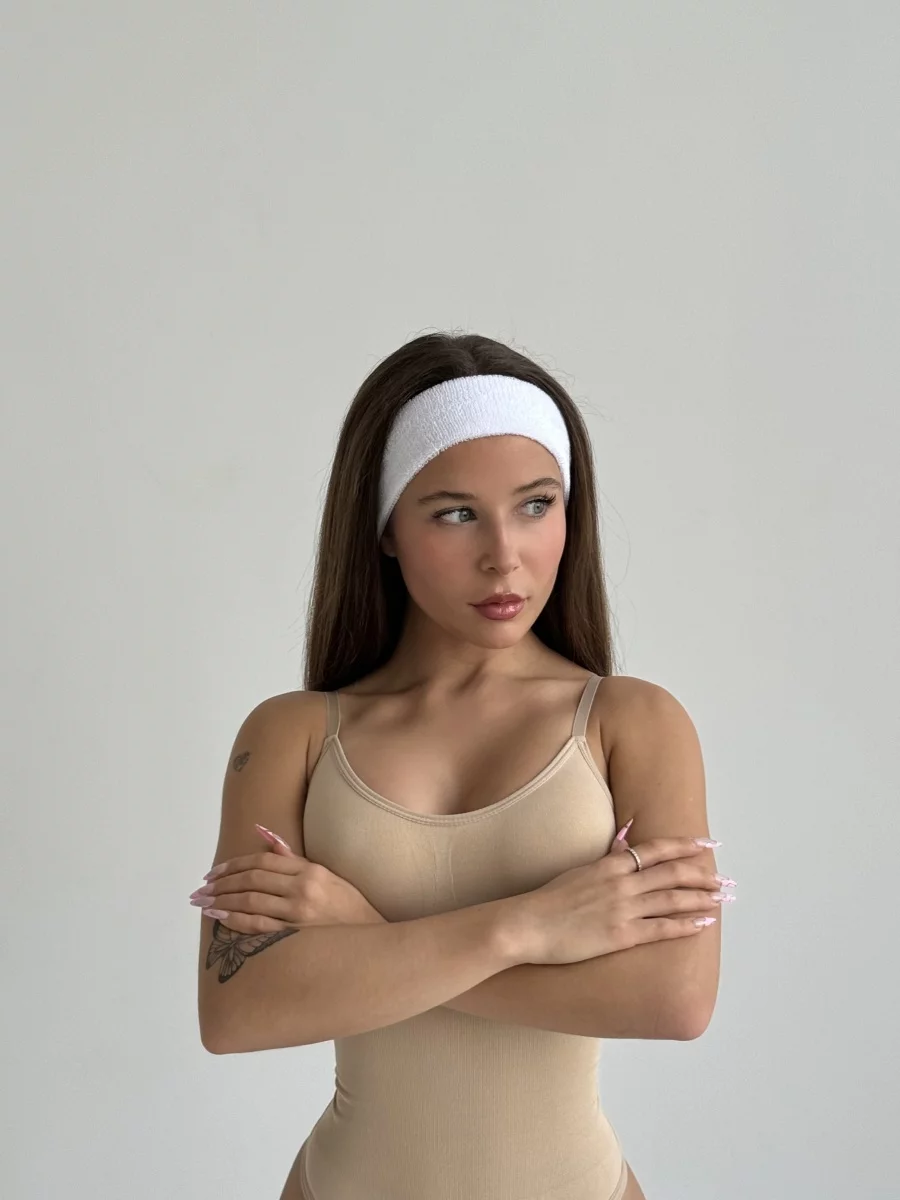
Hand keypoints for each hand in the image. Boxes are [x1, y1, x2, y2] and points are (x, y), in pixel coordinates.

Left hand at [189, 824, 386, 933]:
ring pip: (250, 902)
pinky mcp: (296, 937)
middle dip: (222, 882)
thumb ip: (291, 857)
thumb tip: (262, 832)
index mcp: (310, 870)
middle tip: (202, 887)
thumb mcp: (326, 875)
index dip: (235, 864)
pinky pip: (258, 927)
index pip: (263, 861)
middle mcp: (303, 889)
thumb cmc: (348, 906)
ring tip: (203, 902)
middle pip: (252, 880)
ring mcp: (299, 914)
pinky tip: (220, 918)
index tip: (215, 871)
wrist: (373, 939)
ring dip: (222, 901)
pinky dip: (235, 921)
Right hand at [508, 824, 732, 965]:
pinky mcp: (621, 934)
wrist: (528, 925)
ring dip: (700, 898)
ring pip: (671, 900)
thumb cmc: (549, 900)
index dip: (683, 846)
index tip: (705, 844)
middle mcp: (621, 883)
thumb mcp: (579, 871)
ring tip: (720, 898)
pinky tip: (703, 924)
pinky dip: (685, 925)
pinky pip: (661, 929)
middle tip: (723, 877)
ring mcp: (623, 909)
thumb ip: (607, 857)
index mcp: (609, 865)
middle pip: (670, 874)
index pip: (654, 850)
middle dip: (700, 875)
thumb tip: (626, 838)